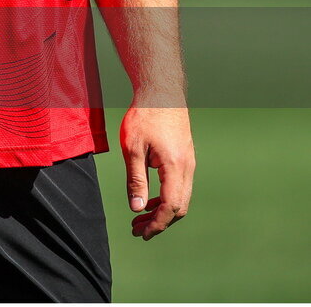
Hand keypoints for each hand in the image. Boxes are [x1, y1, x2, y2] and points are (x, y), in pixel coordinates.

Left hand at [120, 102, 194, 240]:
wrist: (161, 90)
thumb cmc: (145, 115)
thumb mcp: (133, 148)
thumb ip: (136, 180)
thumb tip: (137, 209)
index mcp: (176, 166)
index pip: (170, 207)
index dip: (157, 224)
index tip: (142, 233)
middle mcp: (188, 167)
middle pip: (179, 207)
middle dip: (159, 221)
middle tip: (137, 228)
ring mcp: (189, 161)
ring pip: (181, 197)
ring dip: (163, 210)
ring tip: (141, 215)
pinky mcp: (186, 156)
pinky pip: (180, 185)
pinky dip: (167, 196)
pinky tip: (151, 197)